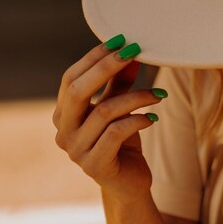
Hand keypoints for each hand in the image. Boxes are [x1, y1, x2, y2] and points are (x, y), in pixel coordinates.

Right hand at [53, 36, 165, 204]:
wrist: (128, 183)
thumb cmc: (122, 141)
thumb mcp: (121, 107)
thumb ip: (120, 82)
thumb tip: (132, 51)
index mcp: (64, 113)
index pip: (71, 78)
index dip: (94, 57)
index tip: (121, 40)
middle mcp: (64, 131)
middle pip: (77, 91)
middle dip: (107, 67)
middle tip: (136, 53)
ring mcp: (76, 151)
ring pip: (104, 111)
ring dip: (136, 97)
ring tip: (159, 93)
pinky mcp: (95, 166)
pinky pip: (116, 134)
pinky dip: (137, 120)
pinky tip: (153, 117)